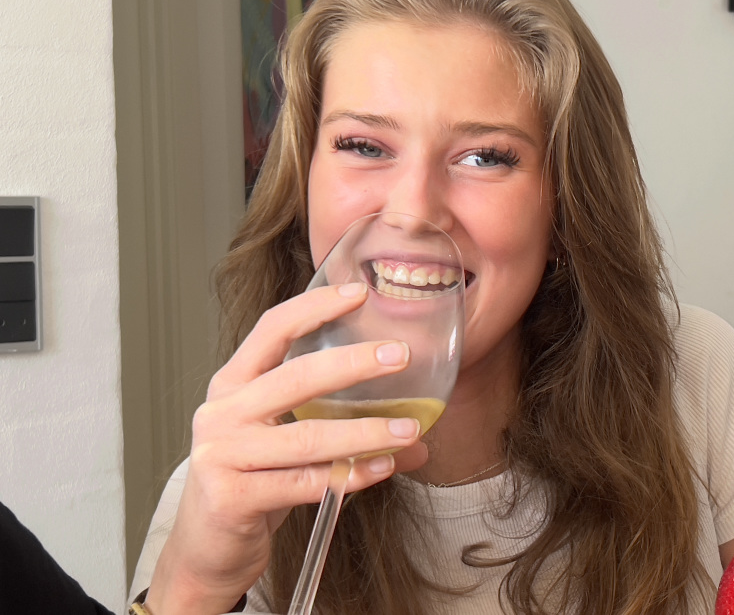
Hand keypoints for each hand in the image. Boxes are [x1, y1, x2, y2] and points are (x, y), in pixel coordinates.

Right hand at [145, 282, 428, 614]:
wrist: (206, 551)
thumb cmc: (250, 485)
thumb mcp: (287, 446)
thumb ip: (341, 429)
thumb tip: (418, 434)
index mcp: (232, 385)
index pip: (272, 330)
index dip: (314, 307)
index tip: (357, 292)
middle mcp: (223, 413)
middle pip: (295, 377)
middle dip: (353, 364)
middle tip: (399, 356)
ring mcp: (223, 455)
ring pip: (307, 437)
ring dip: (365, 432)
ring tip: (410, 429)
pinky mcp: (232, 498)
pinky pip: (305, 482)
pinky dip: (351, 475)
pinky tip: (383, 467)